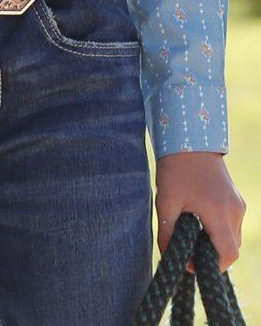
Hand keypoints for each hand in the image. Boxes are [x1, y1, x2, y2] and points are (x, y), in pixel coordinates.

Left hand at [155, 151, 244, 273]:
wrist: (189, 138)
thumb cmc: (176, 168)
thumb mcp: (166, 201)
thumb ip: (167, 232)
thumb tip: (170, 258)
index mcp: (219, 213)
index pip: (228, 255)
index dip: (210, 266)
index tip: (190, 262)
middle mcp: (235, 210)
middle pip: (232, 249)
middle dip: (211, 256)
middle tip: (187, 248)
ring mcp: (238, 204)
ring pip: (233, 238)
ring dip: (215, 243)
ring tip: (191, 232)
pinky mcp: (236, 199)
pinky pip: (233, 224)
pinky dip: (219, 230)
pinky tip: (199, 220)